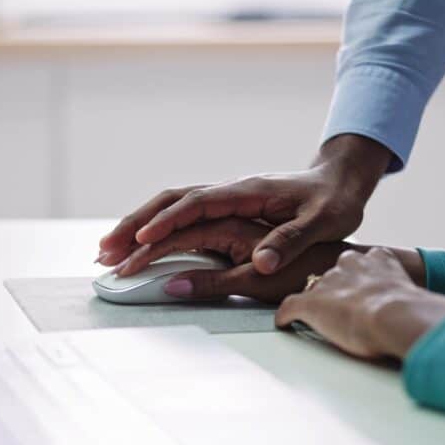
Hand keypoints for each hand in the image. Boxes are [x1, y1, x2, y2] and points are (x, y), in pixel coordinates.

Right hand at [98, 134, 391, 274]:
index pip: (196, 204)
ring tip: (107, 249)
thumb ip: (290, 241)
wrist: (340, 180)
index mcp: (247, 192)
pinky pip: (180, 214)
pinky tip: (137, 243)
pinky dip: (154, 227)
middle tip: (103, 250)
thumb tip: (262, 263)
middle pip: (170, 201)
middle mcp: (229, 190)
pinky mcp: (224, 207)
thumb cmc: (333, 203)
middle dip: (134, 224)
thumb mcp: (322, 224)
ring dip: (136, 225)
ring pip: (169, 206)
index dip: (167, 222)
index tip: (141, 241)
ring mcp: (224, 197)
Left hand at [275, 248, 444, 359]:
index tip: (359, 290)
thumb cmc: (411, 310)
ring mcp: (327, 282)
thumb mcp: (413, 294)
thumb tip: (428, 319)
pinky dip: (286, 316)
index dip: (358, 280)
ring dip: (312, 303)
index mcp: (377, 260)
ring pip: (311, 288)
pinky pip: (289, 307)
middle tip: (336, 305)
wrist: (395, 314)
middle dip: (333, 288)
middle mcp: (349, 264)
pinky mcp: (309, 302)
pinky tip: (285, 323)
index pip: (360, 264)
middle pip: (333, 273)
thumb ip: (410, 299)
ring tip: (312, 316)